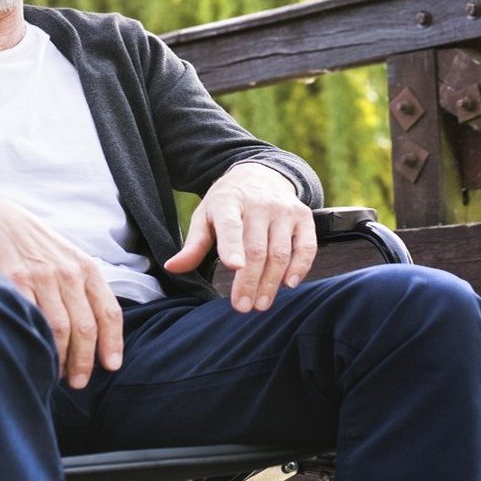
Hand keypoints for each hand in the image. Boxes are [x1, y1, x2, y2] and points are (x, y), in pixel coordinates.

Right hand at [0, 195, 122, 387]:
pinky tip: (34, 355)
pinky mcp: (14, 282)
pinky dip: (35, 344)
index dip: (112, 343)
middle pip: (85, 327)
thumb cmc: (35, 245)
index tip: (112, 365)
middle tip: (79, 382)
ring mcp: (41, 277)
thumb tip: (97, 330)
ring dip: (61, 359)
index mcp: (85, 267)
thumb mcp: (67, 257)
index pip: (108, 311)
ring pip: (59, 329)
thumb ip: (82, 287)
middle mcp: (67, 272)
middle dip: (84, 361)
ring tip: (57, 375)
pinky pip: (30, 320)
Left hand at [165, 163, 316, 312]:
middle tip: (242, 307)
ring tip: (260, 304)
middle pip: (256, 248)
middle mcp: (259, 204)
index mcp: (229, 201)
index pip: (231, 225)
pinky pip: (307, 246)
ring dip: (271, 282)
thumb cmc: (228, 202)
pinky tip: (289, 284)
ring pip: (280, 251)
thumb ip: (193, 244)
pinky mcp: (303, 216)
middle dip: (249, 281)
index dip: (232, 246)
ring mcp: (284, 209)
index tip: (233, 267)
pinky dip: (300, 267)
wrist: (259, 174)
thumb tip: (173, 267)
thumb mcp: (205, 215)